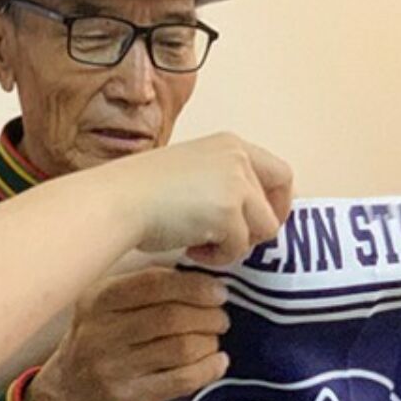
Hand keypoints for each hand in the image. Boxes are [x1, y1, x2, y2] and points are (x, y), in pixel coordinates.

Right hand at [25, 268, 230, 400]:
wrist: (70, 389)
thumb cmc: (101, 336)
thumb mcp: (107, 303)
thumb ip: (146, 286)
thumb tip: (203, 278)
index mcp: (97, 300)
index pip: (153, 284)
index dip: (194, 286)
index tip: (217, 291)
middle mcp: (100, 334)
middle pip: (171, 318)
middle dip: (208, 315)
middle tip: (220, 317)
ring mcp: (113, 369)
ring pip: (181, 349)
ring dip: (209, 341)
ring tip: (213, 338)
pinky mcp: (130, 398)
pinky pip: (182, 380)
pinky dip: (209, 368)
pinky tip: (217, 361)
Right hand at [113, 132, 293, 263]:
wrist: (120, 200)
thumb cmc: (141, 192)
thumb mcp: (191, 173)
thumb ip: (221, 185)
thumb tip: (245, 216)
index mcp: (230, 144)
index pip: (278, 172)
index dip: (275, 201)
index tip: (258, 222)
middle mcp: (239, 158)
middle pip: (280, 199)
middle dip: (263, 226)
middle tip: (236, 242)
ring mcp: (237, 184)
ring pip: (264, 228)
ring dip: (237, 244)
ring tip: (202, 245)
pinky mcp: (230, 213)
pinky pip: (239, 248)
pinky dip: (218, 256)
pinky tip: (191, 250)